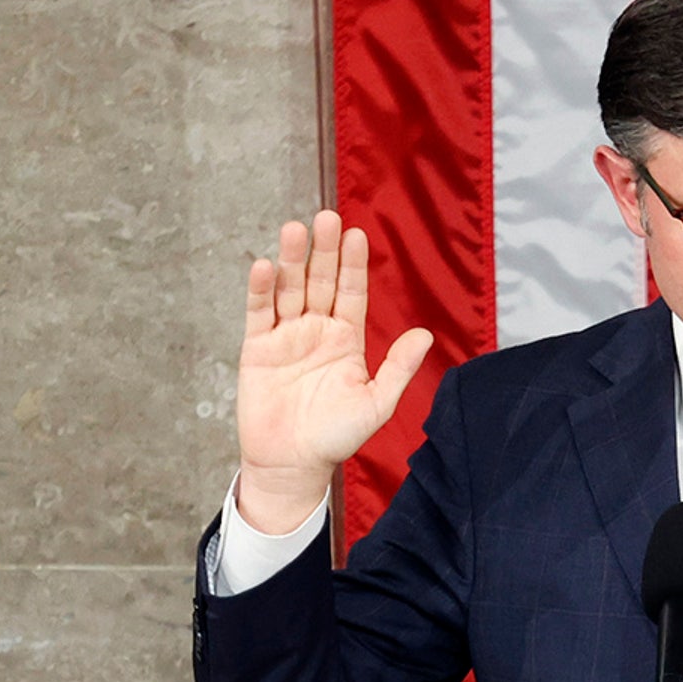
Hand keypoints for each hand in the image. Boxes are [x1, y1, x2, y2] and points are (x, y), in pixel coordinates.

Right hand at [235, 211, 432, 532]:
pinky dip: (260, 290)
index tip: (357, 234)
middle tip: (325, 217)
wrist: (293, 464)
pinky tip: (264, 266)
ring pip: (288, 289)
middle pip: (320, 281)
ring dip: (290, 260)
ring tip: (294, 230)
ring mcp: (286, 337)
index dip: (353, 264)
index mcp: (346, 339)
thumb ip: (398, 368)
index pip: (351, 292)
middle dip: (323, 251)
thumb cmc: (336, 437)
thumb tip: (426, 334)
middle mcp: (316, 330)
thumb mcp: (376, 402)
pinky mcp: (257, 349)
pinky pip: (258, 313)